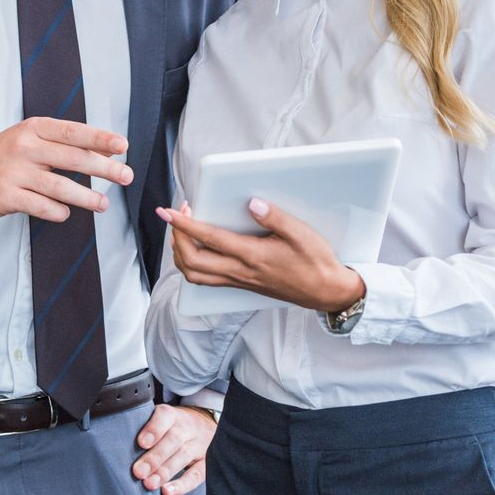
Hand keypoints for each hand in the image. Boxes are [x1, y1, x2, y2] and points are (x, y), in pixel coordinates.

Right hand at [0, 118, 134, 224]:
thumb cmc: (2, 159)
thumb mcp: (30, 140)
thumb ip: (65, 143)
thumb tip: (106, 148)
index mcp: (33, 129)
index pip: (72, 132)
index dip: (99, 138)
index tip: (122, 145)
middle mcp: (25, 147)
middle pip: (72, 158)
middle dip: (103, 169)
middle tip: (125, 176)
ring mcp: (15, 172)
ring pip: (60, 187)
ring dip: (86, 197)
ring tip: (103, 204)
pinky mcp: (7, 196)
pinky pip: (42, 207)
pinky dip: (59, 212)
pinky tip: (65, 213)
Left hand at [132, 402, 217, 494]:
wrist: (206, 426)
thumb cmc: (171, 428)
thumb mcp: (160, 420)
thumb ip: (143, 429)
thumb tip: (117, 446)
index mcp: (173, 415)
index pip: (165, 417)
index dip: (154, 430)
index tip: (141, 443)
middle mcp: (187, 428)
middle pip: (173, 441)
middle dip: (155, 458)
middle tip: (139, 472)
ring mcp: (199, 446)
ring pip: (183, 457)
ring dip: (165, 472)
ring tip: (149, 484)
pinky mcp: (205, 464)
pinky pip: (195, 475)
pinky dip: (182, 485)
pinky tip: (167, 491)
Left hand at [156, 197, 365, 312]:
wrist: (325, 292)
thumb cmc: (316, 262)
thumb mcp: (302, 234)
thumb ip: (275, 217)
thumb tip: (252, 203)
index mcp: (253, 256)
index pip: (209, 239)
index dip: (185, 225)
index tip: (169, 212)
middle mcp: (241, 272)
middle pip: (192, 261)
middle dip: (177, 238)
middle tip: (178, 216)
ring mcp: (239, 281)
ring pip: (195, 275)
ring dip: (181, 254)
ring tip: (182, 232)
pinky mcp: (242, 285)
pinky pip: (206, 280)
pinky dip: (192, 265)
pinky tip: (196, 250)